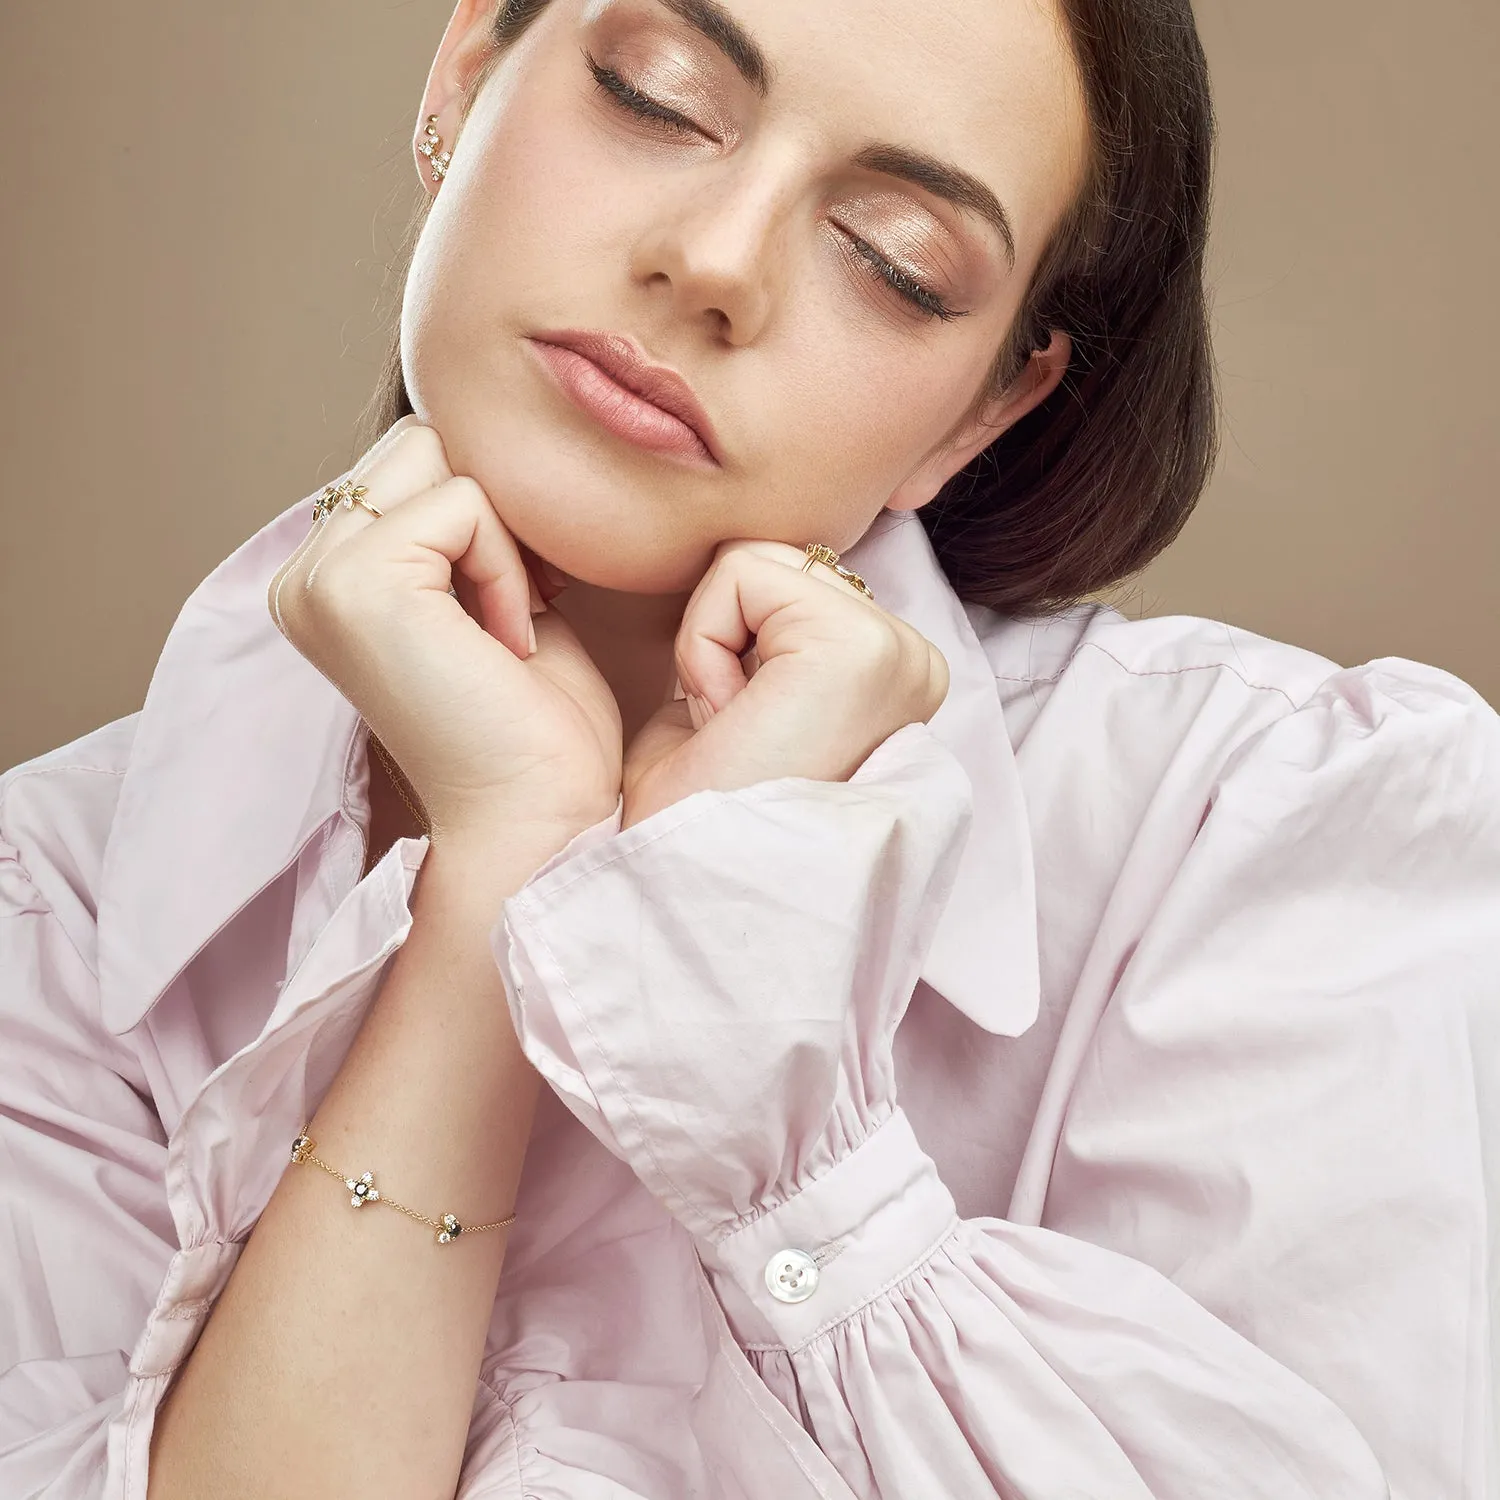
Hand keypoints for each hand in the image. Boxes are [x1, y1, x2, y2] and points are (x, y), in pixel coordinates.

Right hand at [269, 417, 621, 845]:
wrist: (535, 815)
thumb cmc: (529, 724)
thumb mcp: (487, 596)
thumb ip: (459, 524)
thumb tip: (483, 442)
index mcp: (324, 580)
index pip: (411, 462)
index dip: (483, 519)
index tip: (507, 611)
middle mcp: (302, 577)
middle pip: (420, 444)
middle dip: (487, 515)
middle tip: (506, 616)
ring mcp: (318, 580)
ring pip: (437, 458)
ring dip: (496, 539)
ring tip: (501, 628)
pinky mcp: (356, 584)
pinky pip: (463, 503)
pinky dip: (505, 568)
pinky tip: (504, 643)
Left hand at [622, 539, 949, 828]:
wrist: (690, 884)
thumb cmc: (696, 815)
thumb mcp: (737, 698)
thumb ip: (755, 629)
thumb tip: (733, 567)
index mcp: (893, 673)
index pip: (788, 582)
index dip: (730, 645)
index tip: (738, 730)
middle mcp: (912, 657)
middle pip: (775, 561)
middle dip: (725, 637)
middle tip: (733, 729)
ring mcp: (895, 649)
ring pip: (755, 560)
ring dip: (712, 643)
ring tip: (736, 726)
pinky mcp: (856, 646)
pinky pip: (740, 574)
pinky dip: (703, 643)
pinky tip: (731, 716)